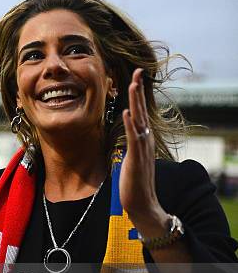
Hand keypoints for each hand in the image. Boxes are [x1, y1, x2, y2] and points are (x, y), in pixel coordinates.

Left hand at [120, 68, 167, 232]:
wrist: (141, 202)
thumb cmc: (134, 182)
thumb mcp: (131, 157)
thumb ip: (130, 144)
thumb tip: (126, 135)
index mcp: (143, 138)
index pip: (140, 111)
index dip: (137, 94)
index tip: (134, 78)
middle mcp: (145, 139)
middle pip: (142, 109)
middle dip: (138, 90)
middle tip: (138, 70)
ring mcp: (142, 147)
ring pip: (139, 119)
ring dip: (136, 101)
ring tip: (133, 84)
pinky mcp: (137, 157)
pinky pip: (134, 137)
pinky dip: (131, 124)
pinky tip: (127, 112)